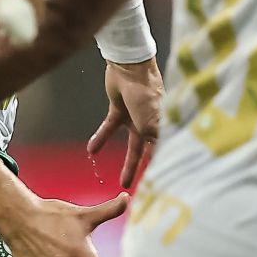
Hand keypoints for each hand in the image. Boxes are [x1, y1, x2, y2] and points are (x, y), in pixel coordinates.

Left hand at [92, 59, 162, 187]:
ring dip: (126, 163)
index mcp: (164, 127)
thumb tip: (159, 161)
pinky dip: (100, 138)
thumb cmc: (146, 93)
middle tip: (141, 189)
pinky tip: (91, 150)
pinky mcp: (119, 109)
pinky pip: (109, 128)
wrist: (129, 67)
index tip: (162, 185)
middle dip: (144, 171)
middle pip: (147, 152)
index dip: (162, 167)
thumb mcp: (152, 121)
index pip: (164, 151)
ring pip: (131, 144)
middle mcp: (152, 124)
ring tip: (121, 181)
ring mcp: (136, 117)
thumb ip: (154, 141)